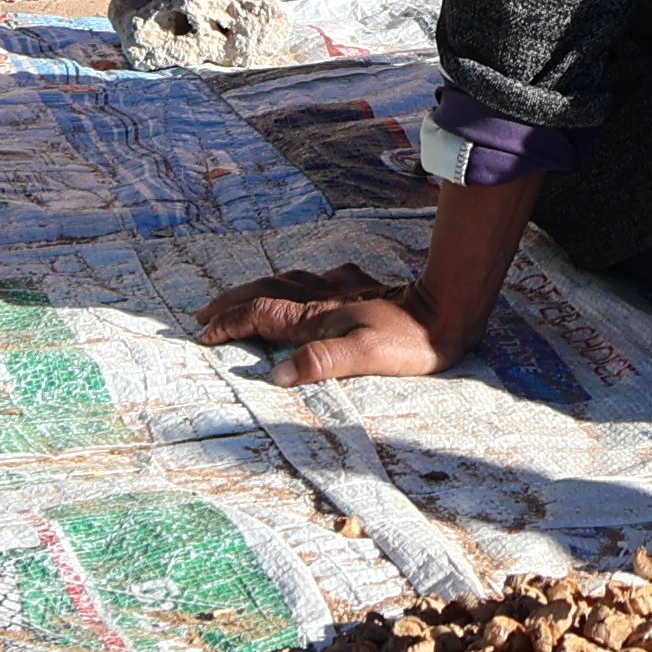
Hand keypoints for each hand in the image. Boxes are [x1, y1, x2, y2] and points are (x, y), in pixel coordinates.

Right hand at [199, 259, 459, 387]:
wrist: (447, 309)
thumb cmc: (408, 340)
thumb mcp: (365, 357)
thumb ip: (321, 362)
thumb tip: (278, 373)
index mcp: (315, 317)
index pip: (260, 315)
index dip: (229, 323)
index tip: (204, 334)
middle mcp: (321, 298)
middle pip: (264, 293)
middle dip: (231, 303)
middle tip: (205, 313)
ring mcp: (340, 288)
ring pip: (286, 282)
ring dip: (257, 289)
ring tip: (240, 297)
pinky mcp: (360, 285)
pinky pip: (316, 278)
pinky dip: (296, 282)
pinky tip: (306, 283)